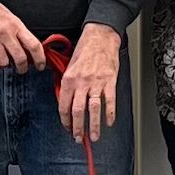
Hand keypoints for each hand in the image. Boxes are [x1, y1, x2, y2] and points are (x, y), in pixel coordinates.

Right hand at [0, 0, 44, 71]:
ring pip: (4, 62)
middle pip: (20, 58)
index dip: (40, 58)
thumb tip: (27, 47)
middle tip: (21, 69)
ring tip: (4, 62)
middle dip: (22, 68)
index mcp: (15, 24)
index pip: (34, 45)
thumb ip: (18, 31)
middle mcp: (5, 32)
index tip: (40, 65)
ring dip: (5, 66)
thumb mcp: (8, 15)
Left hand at [58, 23, 121, 143]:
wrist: (100, 36)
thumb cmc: (85, 49)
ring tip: (94, 137)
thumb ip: (68, 84)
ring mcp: (96, 83)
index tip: (67, 128)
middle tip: (79, 138)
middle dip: (78, 128)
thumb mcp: (69, 65)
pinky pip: (109, 101)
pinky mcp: (109, 81)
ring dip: (93, 126)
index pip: (64, 105)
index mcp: (69, 79)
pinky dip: (110, 114)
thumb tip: (67, 101)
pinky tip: (109, 122)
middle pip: (78, 111)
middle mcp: (81, 82)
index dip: (65, 120)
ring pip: (93, 109)